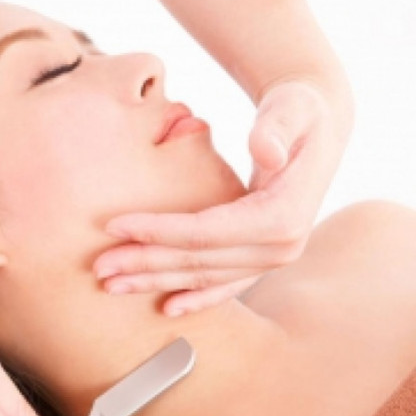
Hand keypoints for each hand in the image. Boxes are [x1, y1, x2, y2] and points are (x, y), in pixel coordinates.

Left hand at [93, 80, 351, 315]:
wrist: (317, 129)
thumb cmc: (297, 111)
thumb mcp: (292, 107)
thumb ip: (276, 126)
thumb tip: (265, 152)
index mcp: (283, 216)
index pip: (205, 231)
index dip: (157, 230)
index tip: (113, 225)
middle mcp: (281, 248)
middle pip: (198, 261)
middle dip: (144, 263)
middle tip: (98, 267)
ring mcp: (273, 260)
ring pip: (203, 278)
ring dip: (155, 282)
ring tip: (111, 285)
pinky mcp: (262, 260)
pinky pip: (223, 286)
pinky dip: (194, 297)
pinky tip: (165, 308)